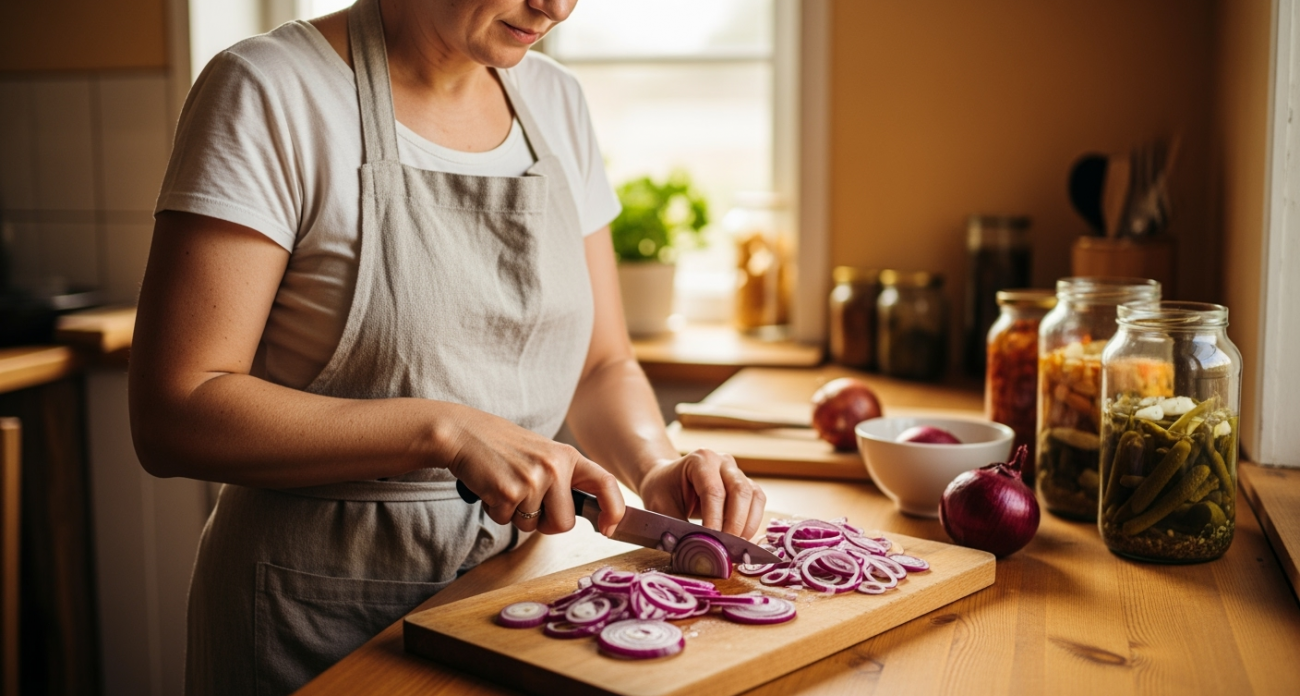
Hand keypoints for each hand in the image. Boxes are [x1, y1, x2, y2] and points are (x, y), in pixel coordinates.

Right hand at [444, 408, 623, 536]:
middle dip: (545, 523)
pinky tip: (492, 487)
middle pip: (564, 523)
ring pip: (533, 526)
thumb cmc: (503, 448)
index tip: (609, 528)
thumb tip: (587, 514)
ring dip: (517, 515)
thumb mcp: (544, 455)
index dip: (614, 510)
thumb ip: (564, 479)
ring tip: (506, 486)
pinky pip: (507, 521)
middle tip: (527, 501)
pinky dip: (497, 511)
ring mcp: (533, 479)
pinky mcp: (508, 491)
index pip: (605, 483)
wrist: (464, 433)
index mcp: (568, 456)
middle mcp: (555, 466)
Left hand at [637, 449, 765, 539]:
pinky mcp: (745, 485)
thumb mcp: (660, 508)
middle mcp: (723, 462)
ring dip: (747, 525)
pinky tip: (741, 539)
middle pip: (740, 491)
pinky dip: (752, 522)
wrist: (665, 480)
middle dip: (735, 524)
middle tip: (726, 549)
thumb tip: (698, 551)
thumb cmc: (662, 491)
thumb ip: (678, 528)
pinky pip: (757, 502)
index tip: (712, 542)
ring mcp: (736, 472)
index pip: (713, 491)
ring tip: (734, 547)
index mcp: (700, 460)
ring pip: (753, 496)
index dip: (715, 519)